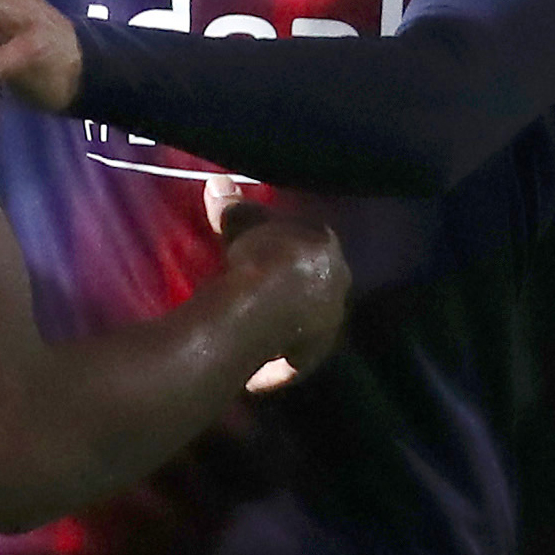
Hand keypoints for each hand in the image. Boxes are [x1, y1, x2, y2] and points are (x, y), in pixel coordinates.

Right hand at [207, 174, 346, 392]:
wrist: (259, 306)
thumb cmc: (258, 257)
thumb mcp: (242, 226)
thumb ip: (234, 206)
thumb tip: (217, 180)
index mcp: (328, 248)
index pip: (314, 242)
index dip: (290, 247)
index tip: (270, 252)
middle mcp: (337, 286)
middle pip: (316, 284)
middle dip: (296, 286)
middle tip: (266, 289)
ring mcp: (328, 324)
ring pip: (308, 323)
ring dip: (287, 325)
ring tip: (259, 327)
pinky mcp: (312, 356)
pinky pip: (293, 360)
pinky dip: (274, 365)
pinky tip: (256, 374)